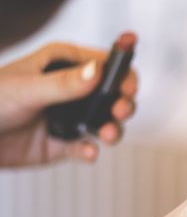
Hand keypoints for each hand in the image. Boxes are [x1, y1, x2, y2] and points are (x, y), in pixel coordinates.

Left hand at [0, 41, 137, 166]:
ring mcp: (71, 117)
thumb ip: (64, 83)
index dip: (123, 73)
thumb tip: (98, 71)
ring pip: (107, 122)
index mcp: (66, 64)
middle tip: (120, 111)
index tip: (128, 86)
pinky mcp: (65, 143)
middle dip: (123, 104)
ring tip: (108, 135)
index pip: (106, 64)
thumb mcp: (27, 89)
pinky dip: (92, 150)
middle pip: (114, 95)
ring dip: (114, 129)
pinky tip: (88, 152)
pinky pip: (87, 147)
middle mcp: (73, 89)